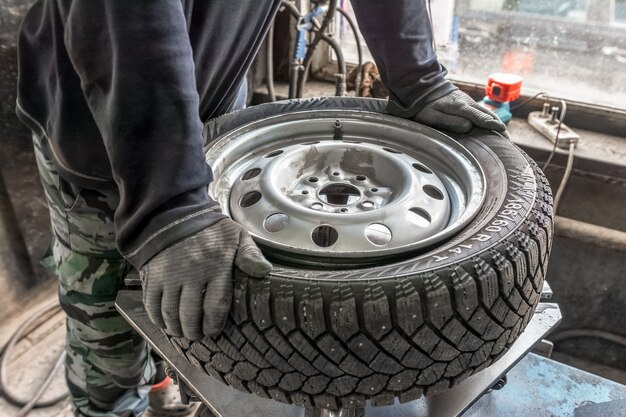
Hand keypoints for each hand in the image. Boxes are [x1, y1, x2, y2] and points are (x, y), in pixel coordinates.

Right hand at [140, 218, 271, 339]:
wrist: (175, 212)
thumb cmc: (210, 229)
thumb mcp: (237, 236)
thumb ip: (250, 255)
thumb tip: (265, 271)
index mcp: (216, 266)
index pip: (216, 306)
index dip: (214, 325)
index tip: (214, 331)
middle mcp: (191, 274)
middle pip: (190, 315)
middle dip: (194, 331)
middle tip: (197, 334)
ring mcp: (169, 275)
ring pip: (170, 314)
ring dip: (176, 328)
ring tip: (182, 331)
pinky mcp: (152, 275)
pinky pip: (151, 305)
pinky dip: (157, 319)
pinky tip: (165, 323)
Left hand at [414, 89, 506, 133]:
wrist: (426, 89)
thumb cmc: (427, 106)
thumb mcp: (433, 116)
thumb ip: (450, 121)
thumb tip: (468, 127)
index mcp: (459, 107)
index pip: (478, 116)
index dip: (489, 123)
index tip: (501, 130)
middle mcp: (468, 103)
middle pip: (487, 115)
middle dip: (498, 126)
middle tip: (508, 140)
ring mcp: (470, 102)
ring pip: (487, 112)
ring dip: (497, 123)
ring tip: (506, 137)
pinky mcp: (469, 104)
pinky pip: (483, 112)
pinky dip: (492, 119)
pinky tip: (496, 128)